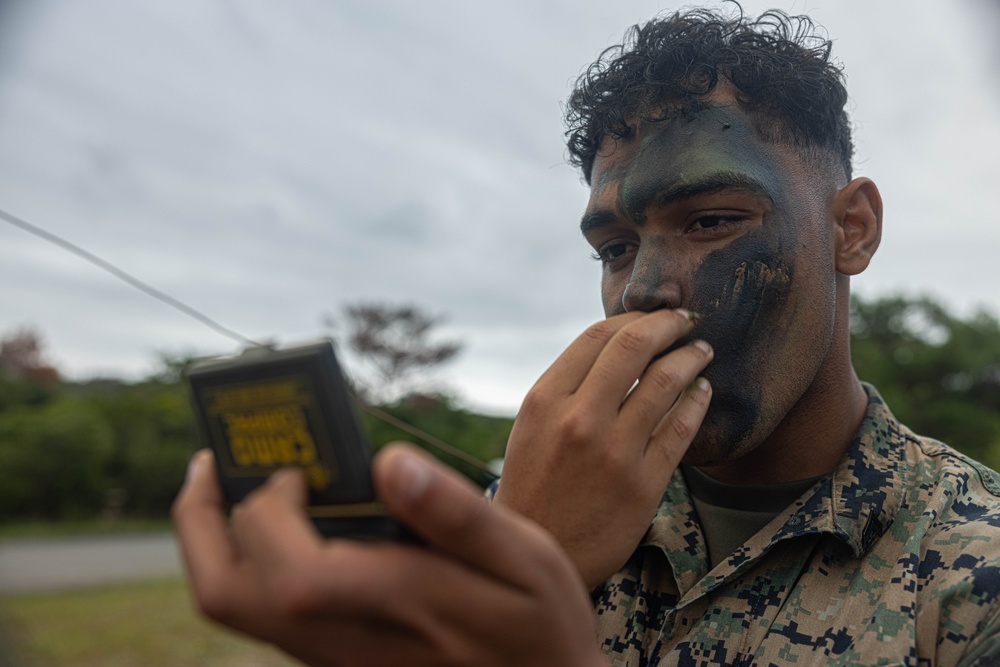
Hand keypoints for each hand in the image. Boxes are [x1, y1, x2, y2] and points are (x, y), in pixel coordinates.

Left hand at [172, 444, 608, 666]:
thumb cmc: (537, 622)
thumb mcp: (526, 560)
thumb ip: (457, 515)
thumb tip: (389, 462)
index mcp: (403, 611)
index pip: (294, 573)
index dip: (269, 511)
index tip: (296, 467)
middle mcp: (348, 645)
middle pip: (231, 597)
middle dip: (200, 521)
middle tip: (214, 462)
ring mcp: (334, 659)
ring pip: (238, 611)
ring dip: (213, 541)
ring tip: (229, 482)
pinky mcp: (332, 659)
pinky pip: (261, 613)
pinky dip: (244, 560)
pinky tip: (275, 521)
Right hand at [493, 309, 712, 588]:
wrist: (541, 550)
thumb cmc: (535, 484)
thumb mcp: (532, 426)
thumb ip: (568, 386)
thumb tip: (618, 344)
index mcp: (545, 400)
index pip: (597, 336)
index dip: (632, 316)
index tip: (651, 314)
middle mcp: (579, 420)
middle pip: (634, 346)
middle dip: (668, 324)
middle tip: (685, 319)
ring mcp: (615, 452)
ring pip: (666, 381)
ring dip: (690, 356)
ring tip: (701, 351)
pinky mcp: (645, 483)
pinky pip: (681, 426)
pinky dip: (698, 399)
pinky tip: (703, 390)